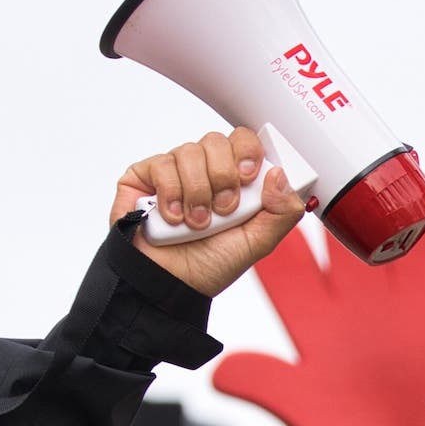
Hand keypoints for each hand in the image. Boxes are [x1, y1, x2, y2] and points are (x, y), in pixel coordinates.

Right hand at [109, 127, 306, 297]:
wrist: (171, 285)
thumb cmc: (210, 264)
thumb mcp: (258, 241)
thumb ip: (282, 210)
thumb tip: (280, 175)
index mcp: (233, 177)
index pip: (244, 140)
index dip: (248, 152)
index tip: (248, 177)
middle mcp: (203, 170)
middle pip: (217, 141)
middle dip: (223, 177)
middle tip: (223, 209)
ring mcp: (173, 172)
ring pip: (189, 152)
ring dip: (197, 192)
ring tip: (197, 223)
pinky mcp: (142, 179)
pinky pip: (160, 164)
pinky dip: (170, 193)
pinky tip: (173, 218)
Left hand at [214, 210, 424, 425]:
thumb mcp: (306, 412)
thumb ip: (270, 386)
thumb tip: (221, 370)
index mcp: (324, 319)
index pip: (298, 269)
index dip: (287, 234)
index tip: (280, 196)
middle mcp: (369, 300)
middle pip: (364, 238)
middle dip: (365, 206)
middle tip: (364, 176)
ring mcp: (415, 300)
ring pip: (423, 242)